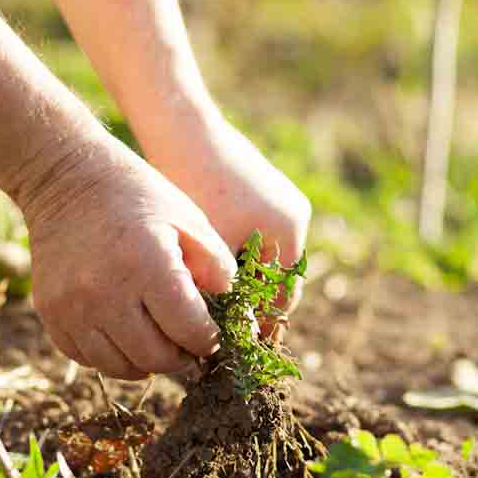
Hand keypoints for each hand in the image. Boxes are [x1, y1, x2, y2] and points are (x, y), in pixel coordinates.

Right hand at [20, 132, 237, 379]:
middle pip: (157, 358)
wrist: (66, 178)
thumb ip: (218, 269)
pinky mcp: (51, 313)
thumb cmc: (137, 196)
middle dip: (181, 358)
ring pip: (120, 367)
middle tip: (189, 347)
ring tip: (159, 343)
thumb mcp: (189, 220)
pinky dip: (111, 356)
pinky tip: (125, 335)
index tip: (213, 336)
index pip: (190, 332)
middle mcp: (106, 292)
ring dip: (147, 363)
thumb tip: (236, 319)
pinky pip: (87, 358)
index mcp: (148, 265)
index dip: (210, 341)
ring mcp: (73, 307)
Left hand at [145, 110, 311, 318]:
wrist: (183, 129)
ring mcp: (281, 201)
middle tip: (230, 335)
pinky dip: (240, 257)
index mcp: (288, 229)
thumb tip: (233, 333)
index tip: (241, 348)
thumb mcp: (210, 244)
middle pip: (279, 278)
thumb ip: (227, 287)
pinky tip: (211, 271)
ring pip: (267, 259)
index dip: (263, 325)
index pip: (283, 295)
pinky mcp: (263, 191)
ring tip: (218, 307)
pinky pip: (257, 237)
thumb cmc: (193, 186)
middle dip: (256, 305)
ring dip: (247, 282)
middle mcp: (293, 215)